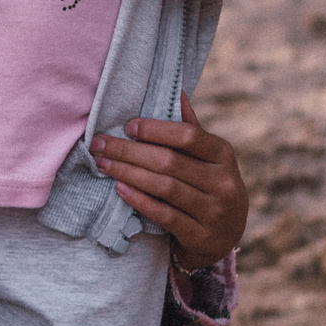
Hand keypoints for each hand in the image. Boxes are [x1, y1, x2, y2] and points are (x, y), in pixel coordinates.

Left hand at [89, 94, 243, 268]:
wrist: (226, 236)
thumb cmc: (208, 186)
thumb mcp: (208, 158)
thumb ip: (191, 128)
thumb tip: (176, 90)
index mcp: (224, 155)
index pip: (188, 136)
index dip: (155, 129)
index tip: (127, 126)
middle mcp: (223, 182)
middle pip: (169, 161)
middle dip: (129, 151)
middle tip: (99, 145)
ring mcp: (213, 211)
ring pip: (164, 187)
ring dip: (128, 173)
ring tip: (102, 164)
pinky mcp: (200, 236)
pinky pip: (165, 215)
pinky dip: (140, 201)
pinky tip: (120, 189)